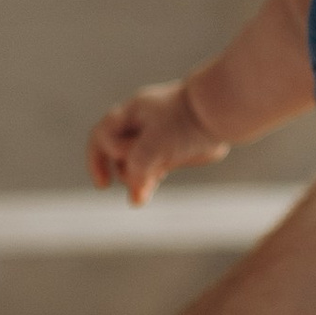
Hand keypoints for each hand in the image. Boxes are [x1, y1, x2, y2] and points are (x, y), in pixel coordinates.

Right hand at [88, 78, 229, 206]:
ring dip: (137, 178)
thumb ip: (138, 169)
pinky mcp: (171, 150)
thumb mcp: (154, 144)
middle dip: (123, 171)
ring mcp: (155, 137)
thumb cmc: (184, 123)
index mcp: (129, 114)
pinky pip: (153, 168)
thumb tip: (135, 200)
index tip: (104, 185)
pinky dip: (150, 180)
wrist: (218, 115)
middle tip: (139, 182)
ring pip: (135, 164)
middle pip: (116, 154)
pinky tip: (150, 189)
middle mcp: (139, 125)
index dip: (96, 161)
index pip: (100, 137)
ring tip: (146, 190)